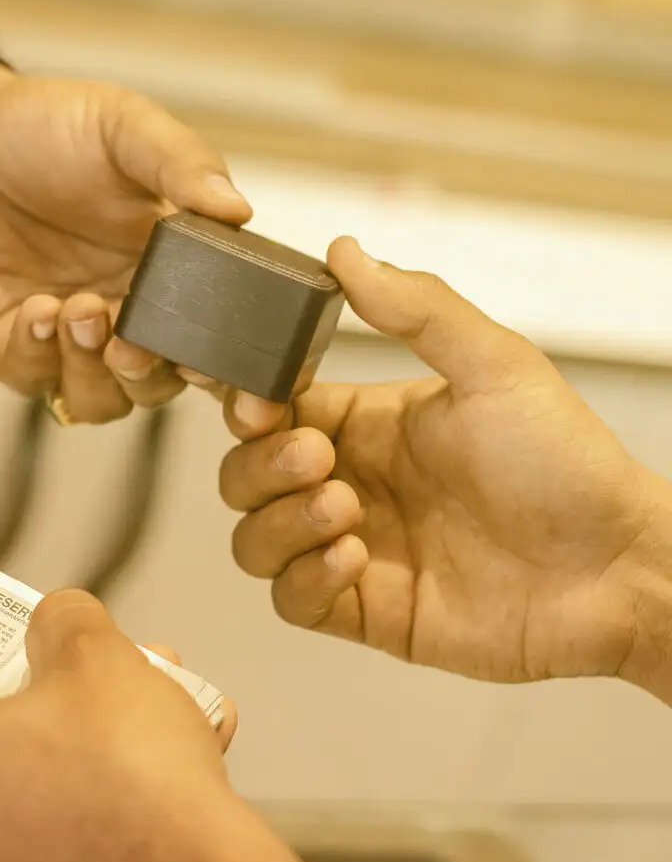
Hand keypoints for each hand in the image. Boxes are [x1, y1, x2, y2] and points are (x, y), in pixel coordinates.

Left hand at [0, 57, 251, 423]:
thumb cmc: (38, 127)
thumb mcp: (120, 125)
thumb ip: (179, 161)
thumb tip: (237, 209)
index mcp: (172, 270)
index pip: (222, 339)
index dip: (244, 372)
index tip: (253, 378)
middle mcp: (125, 313)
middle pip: (167, 382)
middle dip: (161, 374)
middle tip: (140, 343)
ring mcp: (66, 338)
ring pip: (105, 398)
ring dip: (100, 371)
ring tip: (84, 312)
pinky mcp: (8, 348)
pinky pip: (37, 377)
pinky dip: (44, 354)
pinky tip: (40, 311)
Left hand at [0, 590, 298, 861]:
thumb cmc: (133, 775)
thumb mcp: (94, 653)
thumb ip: (59, 620)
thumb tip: (55, 622)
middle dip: (31, 703)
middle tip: (73, 677)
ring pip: (28, 787)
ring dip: (77, 745)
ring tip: (142, 712)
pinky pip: (64, 828)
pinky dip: (101, 795)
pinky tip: (161, 764)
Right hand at [219, 238, 671, 695]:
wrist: (618, 572)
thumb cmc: (568, 466)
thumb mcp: (495, 366)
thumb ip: (417, 307)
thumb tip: (345, 250)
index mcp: (367, 423)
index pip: (270, 406)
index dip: (246, 402)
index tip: (254, 400)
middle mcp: (350, 482)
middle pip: (244, 474)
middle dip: (263, 466)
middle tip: (320, 460)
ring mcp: (351, 548)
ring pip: (253, 541)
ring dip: (281, 523)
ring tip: (346, 512)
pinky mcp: (364, 610)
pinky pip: (289, 600)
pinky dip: (304, 579)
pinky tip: (355, 560)